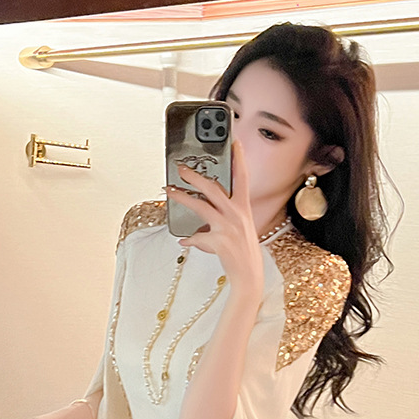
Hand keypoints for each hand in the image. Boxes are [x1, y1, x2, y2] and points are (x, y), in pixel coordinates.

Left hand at [165, 140, 263, 306]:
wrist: (249, 276)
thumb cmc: (243, 252)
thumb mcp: (239, 229)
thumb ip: (223, 218)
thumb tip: (203, 217)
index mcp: (243, 208)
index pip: (243, 178)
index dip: (239, 159)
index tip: (234, 142)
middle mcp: (236, 214)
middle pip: (213, 188)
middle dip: (195, 176)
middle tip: (180, 168)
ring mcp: (228, 227)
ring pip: (201, 206)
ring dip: (183, 197)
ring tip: (169, 191)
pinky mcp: (219, 241)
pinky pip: (197, 236)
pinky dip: (190, 239)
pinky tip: (184, 240)